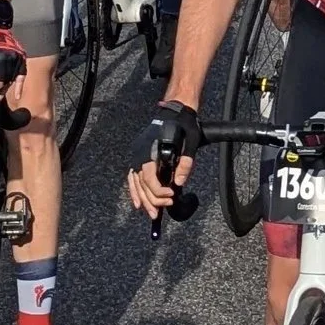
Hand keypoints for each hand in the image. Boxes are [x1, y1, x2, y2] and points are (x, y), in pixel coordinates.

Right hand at [127, 100, 200, 218]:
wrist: (177, 111)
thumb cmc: (184, 125)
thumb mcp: (190, 142)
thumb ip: (185, 163)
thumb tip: (180, 182)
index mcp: (150, 148)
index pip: (149, 177)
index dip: (158, 191)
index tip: (171, 196)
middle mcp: (140, 152)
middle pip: (141, 183)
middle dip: (151, 200)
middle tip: (161, 211)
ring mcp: (138, 154)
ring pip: (135, 182)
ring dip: (143, 199)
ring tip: (151, 213)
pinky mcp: (140, 155)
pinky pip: (134, 177)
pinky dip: (135, 190)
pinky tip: (138, 203)